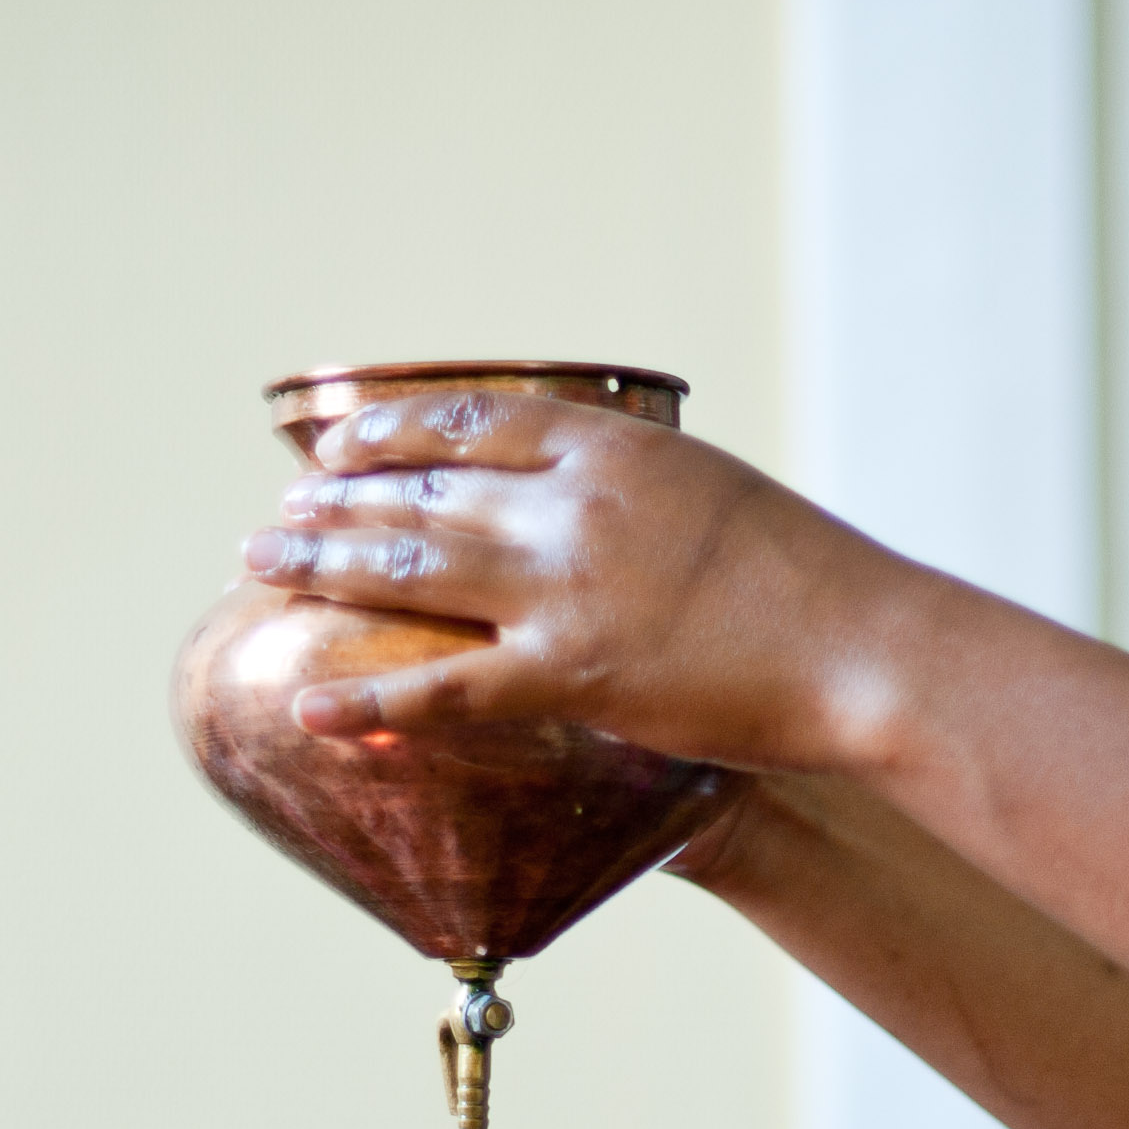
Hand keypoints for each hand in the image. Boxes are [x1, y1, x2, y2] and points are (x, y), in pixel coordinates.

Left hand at [241, 390, 927, 775]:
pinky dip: (371, 700)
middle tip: (272, 520)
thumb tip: (590, 505)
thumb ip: (640, 496)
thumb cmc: (815, 585)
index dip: (388, 431)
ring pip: (412, 566)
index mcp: (614, 449)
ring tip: (261, 568)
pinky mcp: (576, 672)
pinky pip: (447, 687)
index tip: (334, 448)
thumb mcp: (717, 499)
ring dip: (324, 566)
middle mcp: (575, 504)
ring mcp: (568, 586)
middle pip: (421, 489)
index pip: (470, 421)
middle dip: (332, 503)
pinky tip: (310, 707)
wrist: (868, 648)